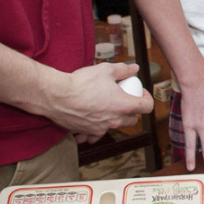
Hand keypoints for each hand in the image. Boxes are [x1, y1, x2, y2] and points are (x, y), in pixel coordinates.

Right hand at [38, 62, 153, 141]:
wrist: (56, 96)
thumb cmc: (81, 83)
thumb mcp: (107, 70)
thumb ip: (123, 70)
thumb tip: (134, 69)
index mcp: (124, 106)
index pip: (147, 107)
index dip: (146, 98)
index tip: (139, 92)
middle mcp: (114, 121)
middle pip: (132, 120)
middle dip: (132, 110)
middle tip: (124, 98)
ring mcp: (100, 129)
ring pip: (115, 126)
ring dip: (115, 118)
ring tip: (106, 106)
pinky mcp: (86, 132)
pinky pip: (96, 134)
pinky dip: (97, 128)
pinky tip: (93, 118)